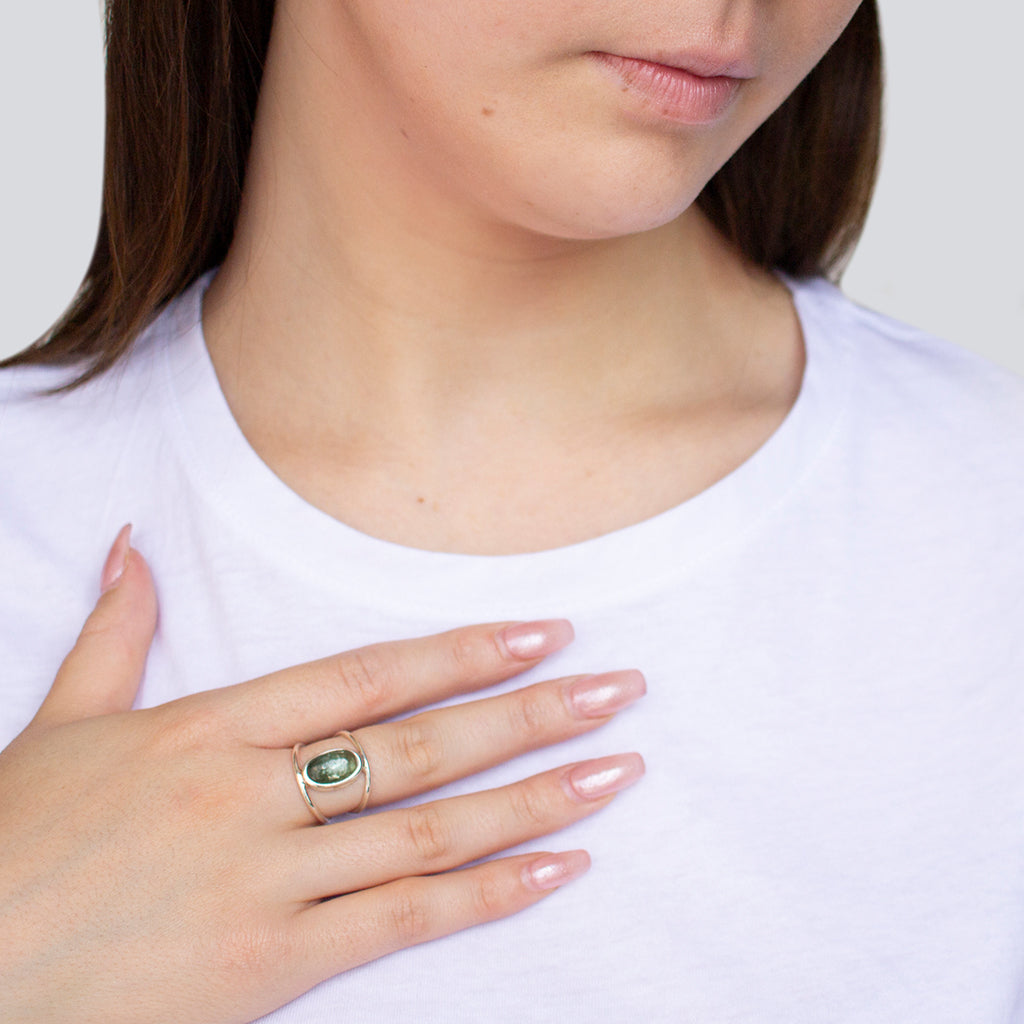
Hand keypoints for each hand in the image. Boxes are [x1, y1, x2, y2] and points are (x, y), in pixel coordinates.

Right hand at [0, 527, 645, 1023]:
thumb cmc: (15, 843)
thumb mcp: (63, 722)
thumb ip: (116, 631)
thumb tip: (130, 544)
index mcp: (211, 726)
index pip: (365, 677)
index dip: (461, 652)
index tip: (540, 634)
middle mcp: (252, 794)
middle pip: (420, 746)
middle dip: (528, 713)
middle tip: (617, 689)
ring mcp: (267, 880)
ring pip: (429, 829)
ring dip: (534, 798)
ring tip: (614, 771)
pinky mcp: (270, 965)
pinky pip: (401, 921)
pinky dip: (486, 896)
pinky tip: (556, 869)